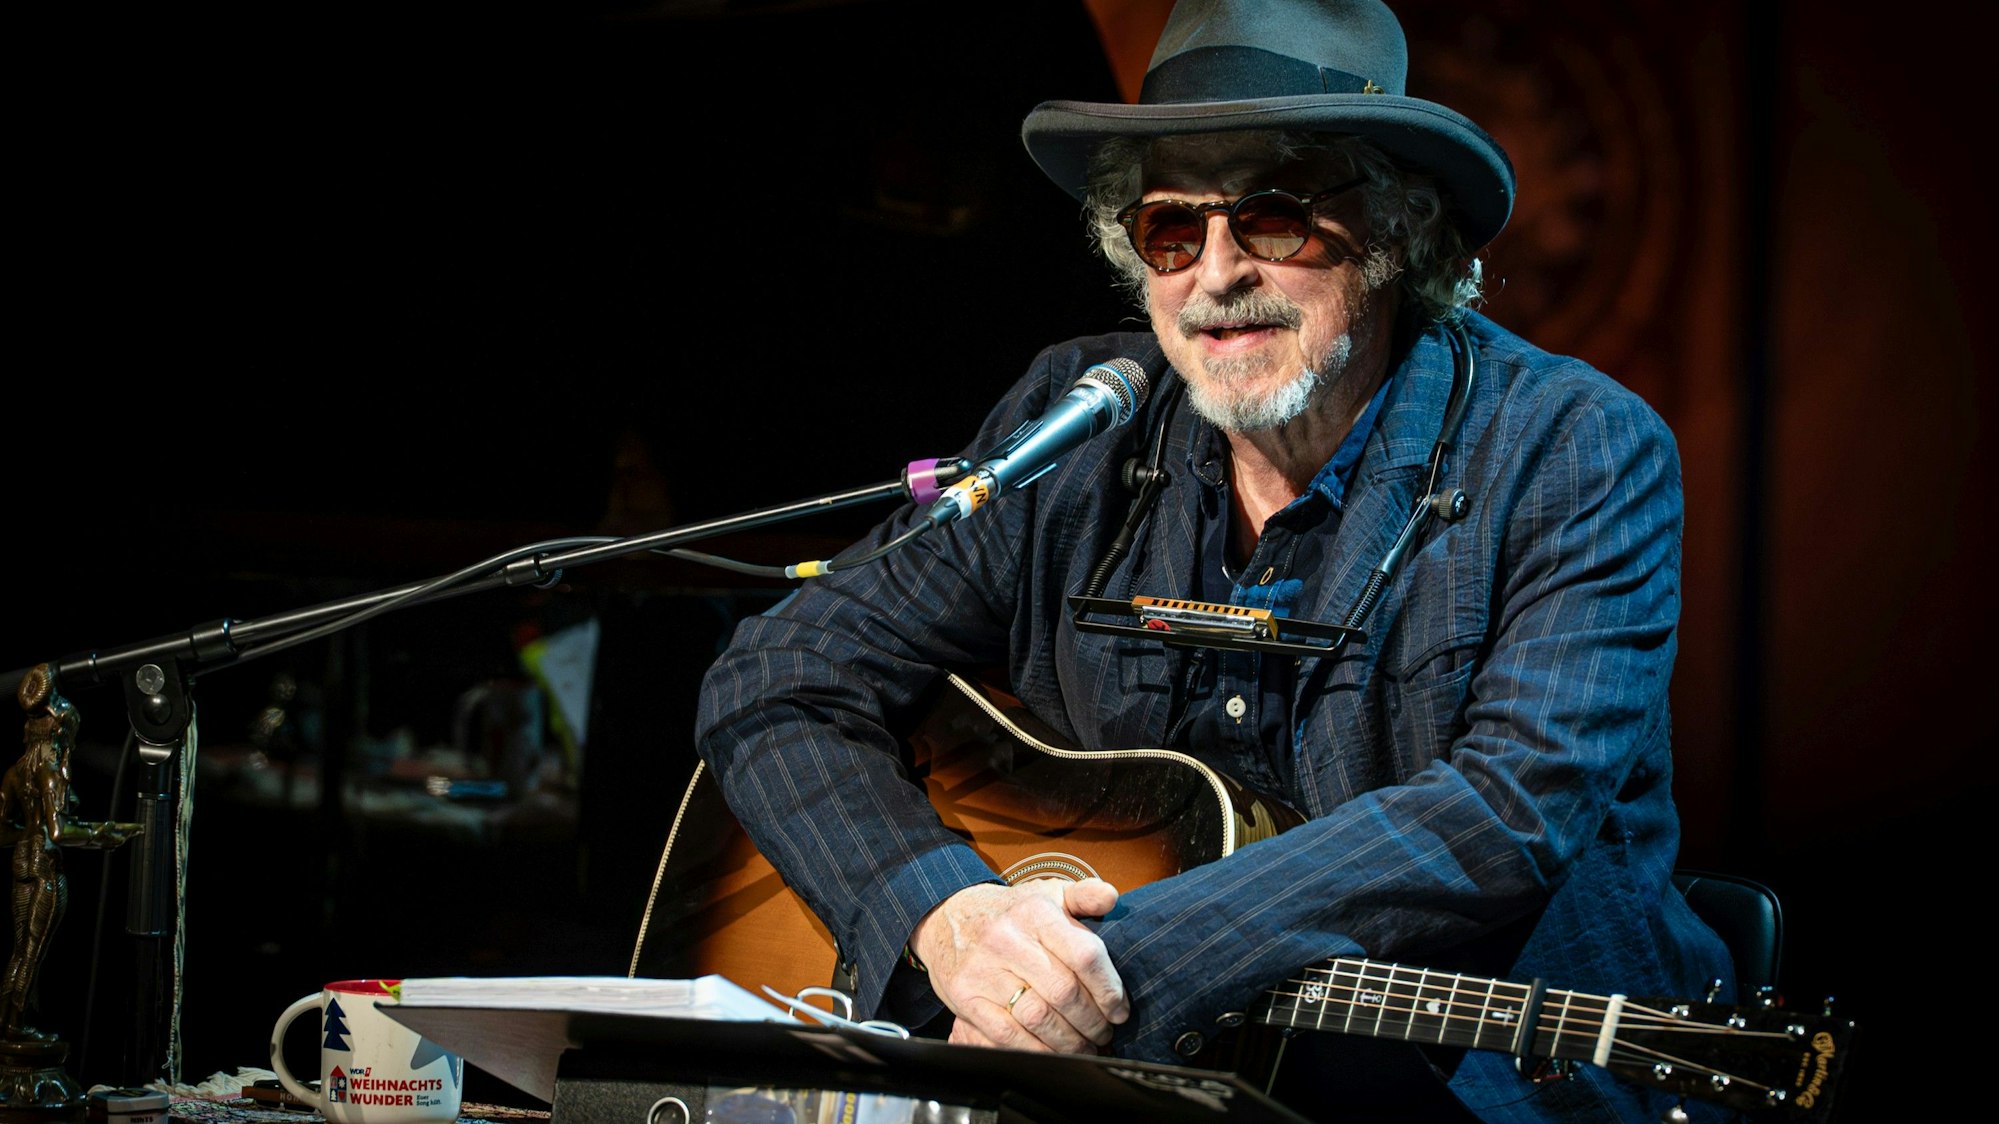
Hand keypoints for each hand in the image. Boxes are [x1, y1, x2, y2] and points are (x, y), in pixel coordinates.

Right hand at [911, 878, 1127, 1053]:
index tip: (1119, 1008)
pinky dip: (1036, 1050)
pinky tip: (1052, 1052)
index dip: (1109, 989)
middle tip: (1104, 1032)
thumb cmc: (1009, 912)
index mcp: (1035, 912)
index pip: (1085, 955)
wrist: (947, 918)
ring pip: (1038, 1018)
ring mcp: (984, 970)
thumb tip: (1111, 897)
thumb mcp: (1046, 893)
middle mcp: (1008, 939)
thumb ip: (1083, 895)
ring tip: (1084, 1047)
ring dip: (1069, 1041)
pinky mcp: (966, 997)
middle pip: (1064, 992)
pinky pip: (1007, 1034)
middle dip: (1093, 1021)